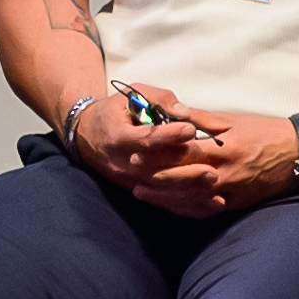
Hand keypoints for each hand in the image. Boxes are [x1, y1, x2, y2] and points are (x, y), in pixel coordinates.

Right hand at [66, 88, 203, 197]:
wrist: (85, 135)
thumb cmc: (113, 111)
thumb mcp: (131, 94)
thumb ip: (158, 100)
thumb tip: (184, 111)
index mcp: (118, 136)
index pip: (144, 139)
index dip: (167, 136)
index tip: (190, 129)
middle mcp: (121, 162)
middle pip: (154, 171)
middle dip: (183, 171)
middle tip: (211, 169)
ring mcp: (128, 179)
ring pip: (160, 189)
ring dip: (188, 190)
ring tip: (213, 184)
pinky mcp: (135, 189)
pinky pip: (162, 200)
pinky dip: (187, 204)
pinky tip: (209, 203)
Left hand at [136, 108, 295, 217]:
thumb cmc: (267, 132)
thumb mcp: (234, 120)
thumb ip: (202, 119)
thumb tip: (174, 112)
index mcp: (224, 150)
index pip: (183, 155)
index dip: (158, 154)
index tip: (135, 151)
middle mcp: (225, 175)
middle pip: (181, 180)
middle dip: (154, 178)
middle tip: (129, 173)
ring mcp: (231, 192)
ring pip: (190, 200)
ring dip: (163, 198)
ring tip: (140, 193)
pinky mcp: (236, 204)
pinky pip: (206, 211)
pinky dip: (185, 210)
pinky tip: (168, 207)